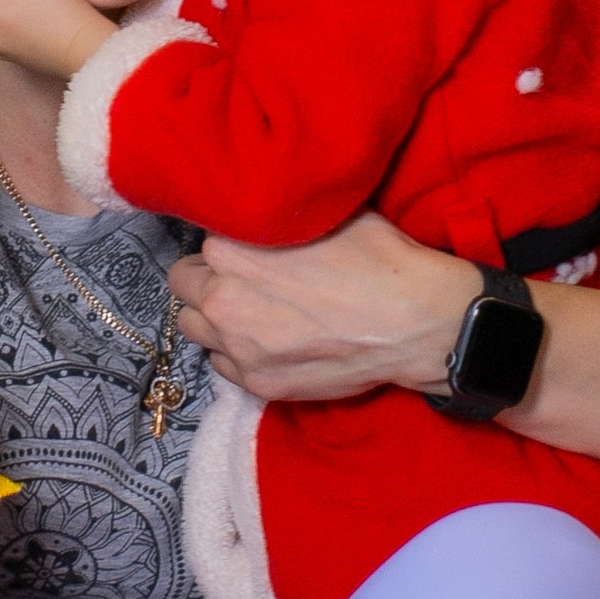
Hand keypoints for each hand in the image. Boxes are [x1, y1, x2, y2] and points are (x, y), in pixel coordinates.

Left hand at [169, 211, 468, 403]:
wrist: (415, 322)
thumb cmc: (377, 259)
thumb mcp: (325, 215)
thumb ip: (277, 218)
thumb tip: (262, 215)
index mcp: (232, 249)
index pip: (200, 242)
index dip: (226, 245)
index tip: (246, 249)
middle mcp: (224, 298)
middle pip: (185, 285)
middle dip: (209, 279)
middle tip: (244, 281)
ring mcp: (238, 347)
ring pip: (194, 328)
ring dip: (214, 318)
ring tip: (250, 313)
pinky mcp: (257, 383)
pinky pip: (222, 364)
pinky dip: (236, 353)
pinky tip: (269, 342)